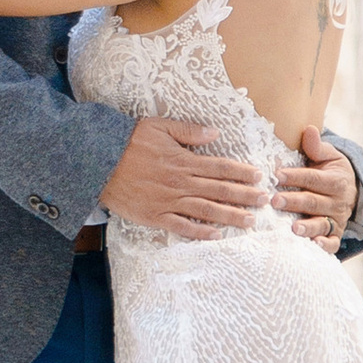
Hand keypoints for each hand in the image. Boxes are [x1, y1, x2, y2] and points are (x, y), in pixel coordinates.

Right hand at [99, 117, 265, 238]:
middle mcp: (179, 182)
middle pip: (218, 191)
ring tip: (250, 221)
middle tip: (265, 200)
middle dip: (244, 196)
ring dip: (230, 216)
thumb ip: (188, 130)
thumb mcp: (158, 126)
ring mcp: (167, 201)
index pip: (219, 167)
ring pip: (206, 211)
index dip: (241, 172)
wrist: (98, 163)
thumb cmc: (128, 142)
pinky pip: (181, 227)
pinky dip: (200, 232)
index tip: (258, 177)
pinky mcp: (154, 216)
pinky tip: (216, 236)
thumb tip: (215, 132)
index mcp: (183, 160)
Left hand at [274, 129, 357, 249]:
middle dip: (294, 201)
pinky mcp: (336, 234)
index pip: (312, 178)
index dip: (295, 177)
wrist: (349, 189)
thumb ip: (316, 147)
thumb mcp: (328, 155)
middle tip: (274, 201)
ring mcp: (337, 219)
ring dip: (308, 226)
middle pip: (314, 201)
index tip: (277, 175)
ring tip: (293, 228)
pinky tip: (314, 246)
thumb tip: (308, 130)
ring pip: (322, 223)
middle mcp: (337, 201)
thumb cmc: (330, 170)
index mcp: (335, 179)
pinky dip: (325, 246)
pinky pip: (333, 242)